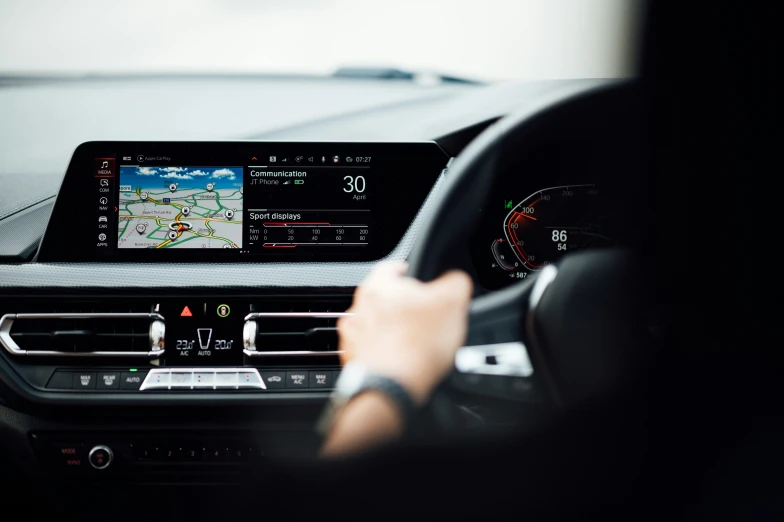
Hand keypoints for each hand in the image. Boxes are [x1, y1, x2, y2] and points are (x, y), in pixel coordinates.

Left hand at [337, 261, 472, 404]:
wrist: (393, 385)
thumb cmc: (417, 345)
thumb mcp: (452, 302)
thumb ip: (455, 281)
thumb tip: (455, 280)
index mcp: (379, 284)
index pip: (393, 266)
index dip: (412, 272)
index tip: (421, 283)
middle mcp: (359, 305)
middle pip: (384, 296)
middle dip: (402, 305)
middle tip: (423, 318)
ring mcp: (352, 332)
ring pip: (375, 322)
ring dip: (390, 328)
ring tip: (412, 342)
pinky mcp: (351, 356)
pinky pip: (369, 346)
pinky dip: (382, 350)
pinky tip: (398, 357)